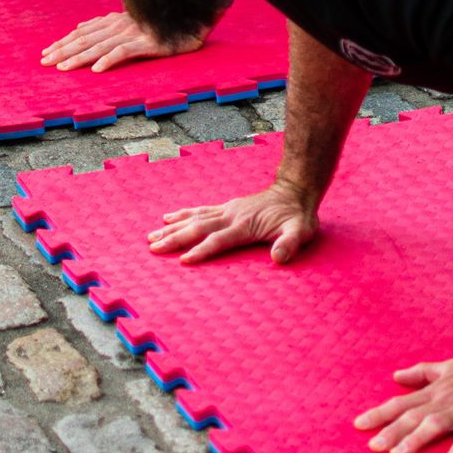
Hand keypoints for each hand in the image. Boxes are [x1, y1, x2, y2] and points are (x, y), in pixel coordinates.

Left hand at [41, 11, 201, 71]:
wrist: (187, 15)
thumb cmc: (157, 19)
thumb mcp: (128, 19)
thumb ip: (105, 23)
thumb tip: (80, 28)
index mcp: (113, 20)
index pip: (82, 33)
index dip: (63, 42)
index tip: (46, 53)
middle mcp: (119, 25)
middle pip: (86, 39)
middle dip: (63, 51)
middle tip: (45, 62)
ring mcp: (133, 33)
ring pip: (100, 46)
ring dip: (79, 57)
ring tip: (63, 68)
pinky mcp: (147, 43)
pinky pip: (125, 51)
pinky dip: (109, 59)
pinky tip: (97, 69)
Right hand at [149, 183, 318, 263]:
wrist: (295, 190)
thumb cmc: (297, 216)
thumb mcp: (300, 231)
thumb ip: (289, 244)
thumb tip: (278, 258)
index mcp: (245, 225)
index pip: (218, 240)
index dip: (201, 251)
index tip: (183, 261)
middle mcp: (231, 215)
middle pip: (198, 228)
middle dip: (175, 238)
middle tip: (153, 248)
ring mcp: (227, 210)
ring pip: (194, 218)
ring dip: (172, 227)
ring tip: (151, 236)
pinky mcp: (226, 207)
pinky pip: (200, 210)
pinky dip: (182, 214)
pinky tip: (168, 218)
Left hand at [355, 355, 452, 452]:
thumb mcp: (448, 367)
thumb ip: (421, 373)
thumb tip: (395, 376)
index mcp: (435, 391)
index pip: (402, 403)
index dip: (380, 414)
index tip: (358, 425)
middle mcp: (446, 399)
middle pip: (414, 416)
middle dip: (392, 432)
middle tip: (373, 446)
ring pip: (436, 424)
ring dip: (416, 439)